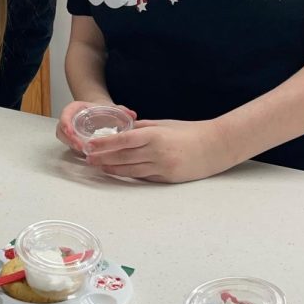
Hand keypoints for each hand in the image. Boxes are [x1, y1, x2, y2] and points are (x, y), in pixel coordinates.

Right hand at [55, 99, 134, 154]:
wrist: (100, 113)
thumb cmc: (102, 110)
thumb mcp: (111, 107)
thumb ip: (121, 110)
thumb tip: (132, 115)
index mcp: (76, 108)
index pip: (65, 113)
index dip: (65, 122)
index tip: (71, 131)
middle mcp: (70, 119)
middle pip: (62, 130)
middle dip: (69, 139)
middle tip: (80, 147)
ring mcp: (70, 131)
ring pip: (65, 139)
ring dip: (72, 146)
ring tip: (85, 153)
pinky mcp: (74, 140)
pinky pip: (71, 146)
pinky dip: (77, 151)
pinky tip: (88, 156)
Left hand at [82, 119, 233, 183]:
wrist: (215, 147)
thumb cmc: (190, 131)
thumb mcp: (164, 124)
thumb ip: (142, 127)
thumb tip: (123, 130)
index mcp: (154, 135)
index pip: (123, 140)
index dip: (104, 144)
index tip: (90, 145)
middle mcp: (156, 153)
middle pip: (123, 157)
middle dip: (103, 158)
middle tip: (88, 158)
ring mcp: (162, 168)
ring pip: (130, 171)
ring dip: (112, 169)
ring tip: (99, 167)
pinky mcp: (167, 179)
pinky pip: (144, 177)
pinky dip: (130, 174)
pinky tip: (119, 172)